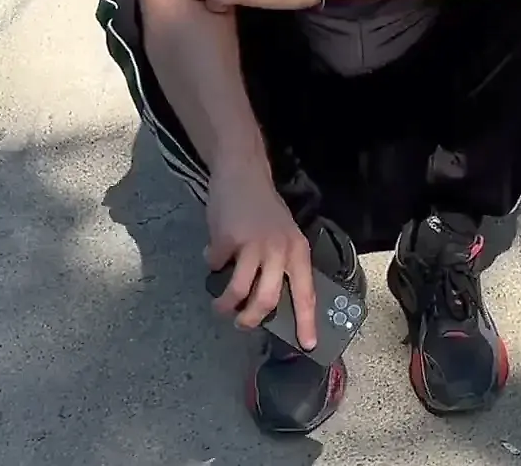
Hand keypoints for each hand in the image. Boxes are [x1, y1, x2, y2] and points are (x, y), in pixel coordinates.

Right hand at [205, 166, 318, 347]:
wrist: (243, 174)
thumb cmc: (265, 209)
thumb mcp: (285, 236)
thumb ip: (282, 264)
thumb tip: (271, 302)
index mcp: (298, 252)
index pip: (306, 293)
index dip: (306, 322)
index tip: (308, 345)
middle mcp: (279, 250)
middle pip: (268, 300)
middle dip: (252, 320)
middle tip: (242, 324)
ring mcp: (253, 245)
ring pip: (239, 291)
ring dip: (226, 305)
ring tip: (220, 306)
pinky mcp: (228, 239)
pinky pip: (216, 264)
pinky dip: (212, 264)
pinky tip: (213, 255)